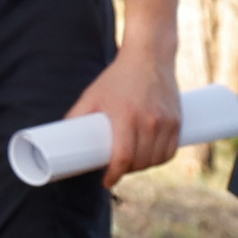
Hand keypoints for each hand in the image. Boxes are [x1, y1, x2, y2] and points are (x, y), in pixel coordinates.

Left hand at [62, 43, 187, 181]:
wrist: (149, 56)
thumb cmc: (117, 77)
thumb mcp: (93, 94)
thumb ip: (76, 115)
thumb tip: (61, 138)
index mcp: (126, 116)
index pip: (123, 157)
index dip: (114, 174)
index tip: (106, 181)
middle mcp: (149, 121)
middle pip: (139, 162)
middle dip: (126, 171)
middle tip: (116, 170)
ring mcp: (166, 122)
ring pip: (155, 160)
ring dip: (143, 167)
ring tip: (132, 165)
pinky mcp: (177, 120)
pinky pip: (170, 151)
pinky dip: (160, 160)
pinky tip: (151, 159)